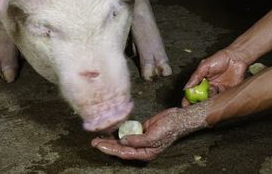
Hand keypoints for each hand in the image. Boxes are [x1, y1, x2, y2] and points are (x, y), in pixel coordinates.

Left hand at [91, 106, 206, 160]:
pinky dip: (120, 131)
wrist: (178, 118)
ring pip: (123, 141)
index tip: (99, 145)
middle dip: (107, 146)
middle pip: (121, 149)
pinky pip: (128, 132)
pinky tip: (112, 130)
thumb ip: (137, 140)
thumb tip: (123, 141)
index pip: (124, 153)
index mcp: (145, 153)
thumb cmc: (169, 129)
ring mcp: (141, 139)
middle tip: (94, 142)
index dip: (110, 150)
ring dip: (112, 139)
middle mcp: (141, 148)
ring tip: (99, 137)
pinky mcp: (141, 130)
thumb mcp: (153, 136)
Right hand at [182, 48, 248, 106]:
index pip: (193, 92)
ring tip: (209, 99)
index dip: (188, 99)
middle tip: (196, 107)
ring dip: (209, 102)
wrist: (236, 57)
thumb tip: (186, 87)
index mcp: (202, 81)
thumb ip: (196, 77)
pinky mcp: (227, 92)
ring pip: (211, 100)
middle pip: (202, 99)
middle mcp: (210, 87)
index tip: (185, 106)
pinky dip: (219, 100)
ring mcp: (218, 91)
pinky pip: (222, 99)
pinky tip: (218, 96)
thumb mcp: (204, 66)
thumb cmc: (220, 58)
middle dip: (198, 104)